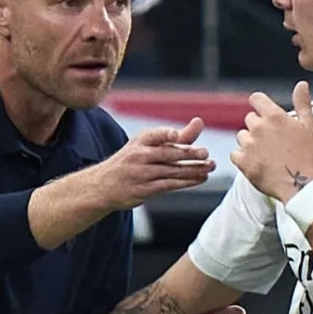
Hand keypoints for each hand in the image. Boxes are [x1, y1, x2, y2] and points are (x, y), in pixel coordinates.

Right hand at [91, 117, 215, 210]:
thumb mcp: (146, 145)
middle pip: (167, 154)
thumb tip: (199, 122)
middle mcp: (139, 156)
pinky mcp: (145, 190)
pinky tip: (200, 178)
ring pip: (172, 171)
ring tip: (209, 167)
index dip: (164, 135)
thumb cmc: (130, 162)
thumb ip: (175, 137)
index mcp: (140, 141)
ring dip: (193, 169)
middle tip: (205, 153)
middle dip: (187, 154)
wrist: (102, 186)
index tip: (175, 135)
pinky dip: (187, 182)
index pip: (154, 135)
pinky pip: (169, 185)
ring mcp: (141, 174)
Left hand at [231, 82, 312, 202]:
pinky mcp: (242, 162)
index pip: (256, 99)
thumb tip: (301, 85)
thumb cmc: (309, 157)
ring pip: (241, 136)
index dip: (259, 104)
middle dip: (258, 126)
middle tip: (272, 139)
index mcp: (274, 116)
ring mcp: (248, 145)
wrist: (302, 185)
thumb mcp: (310, 126)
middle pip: (249, 119)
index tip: (263, 110)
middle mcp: (258, 128)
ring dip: (250, 142)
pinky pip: (235, 154)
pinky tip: (256, 162)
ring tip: (265, 153)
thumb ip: (302, 103)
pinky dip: (242, 157)